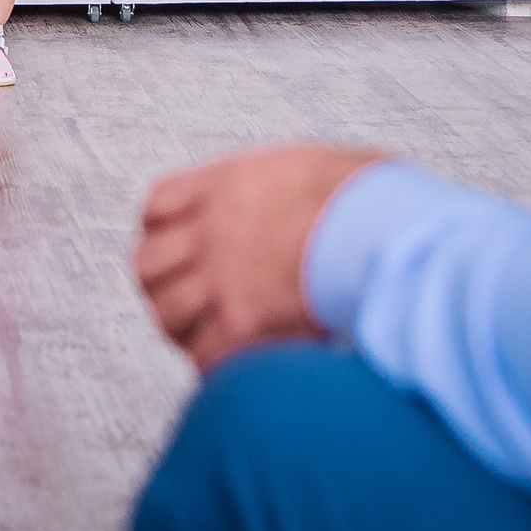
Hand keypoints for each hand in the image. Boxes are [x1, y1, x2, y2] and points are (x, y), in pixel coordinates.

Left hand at [132, 143, 384, 370]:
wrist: (381, 223)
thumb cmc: (368, 194)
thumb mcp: (313, 168)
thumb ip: (287, 189)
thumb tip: (308, 203)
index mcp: (225, 184)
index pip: (157, 208)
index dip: (166, 234)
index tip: (184, 253)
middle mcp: (210, 229)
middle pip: (148, 265)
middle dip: (164, 286)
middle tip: (191, 303)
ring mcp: (219, 276)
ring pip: (166, 312)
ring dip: (186, 328)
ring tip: (216, 337)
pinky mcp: (240, 321)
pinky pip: (203, 353)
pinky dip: (215, 362)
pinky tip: (240, 361)